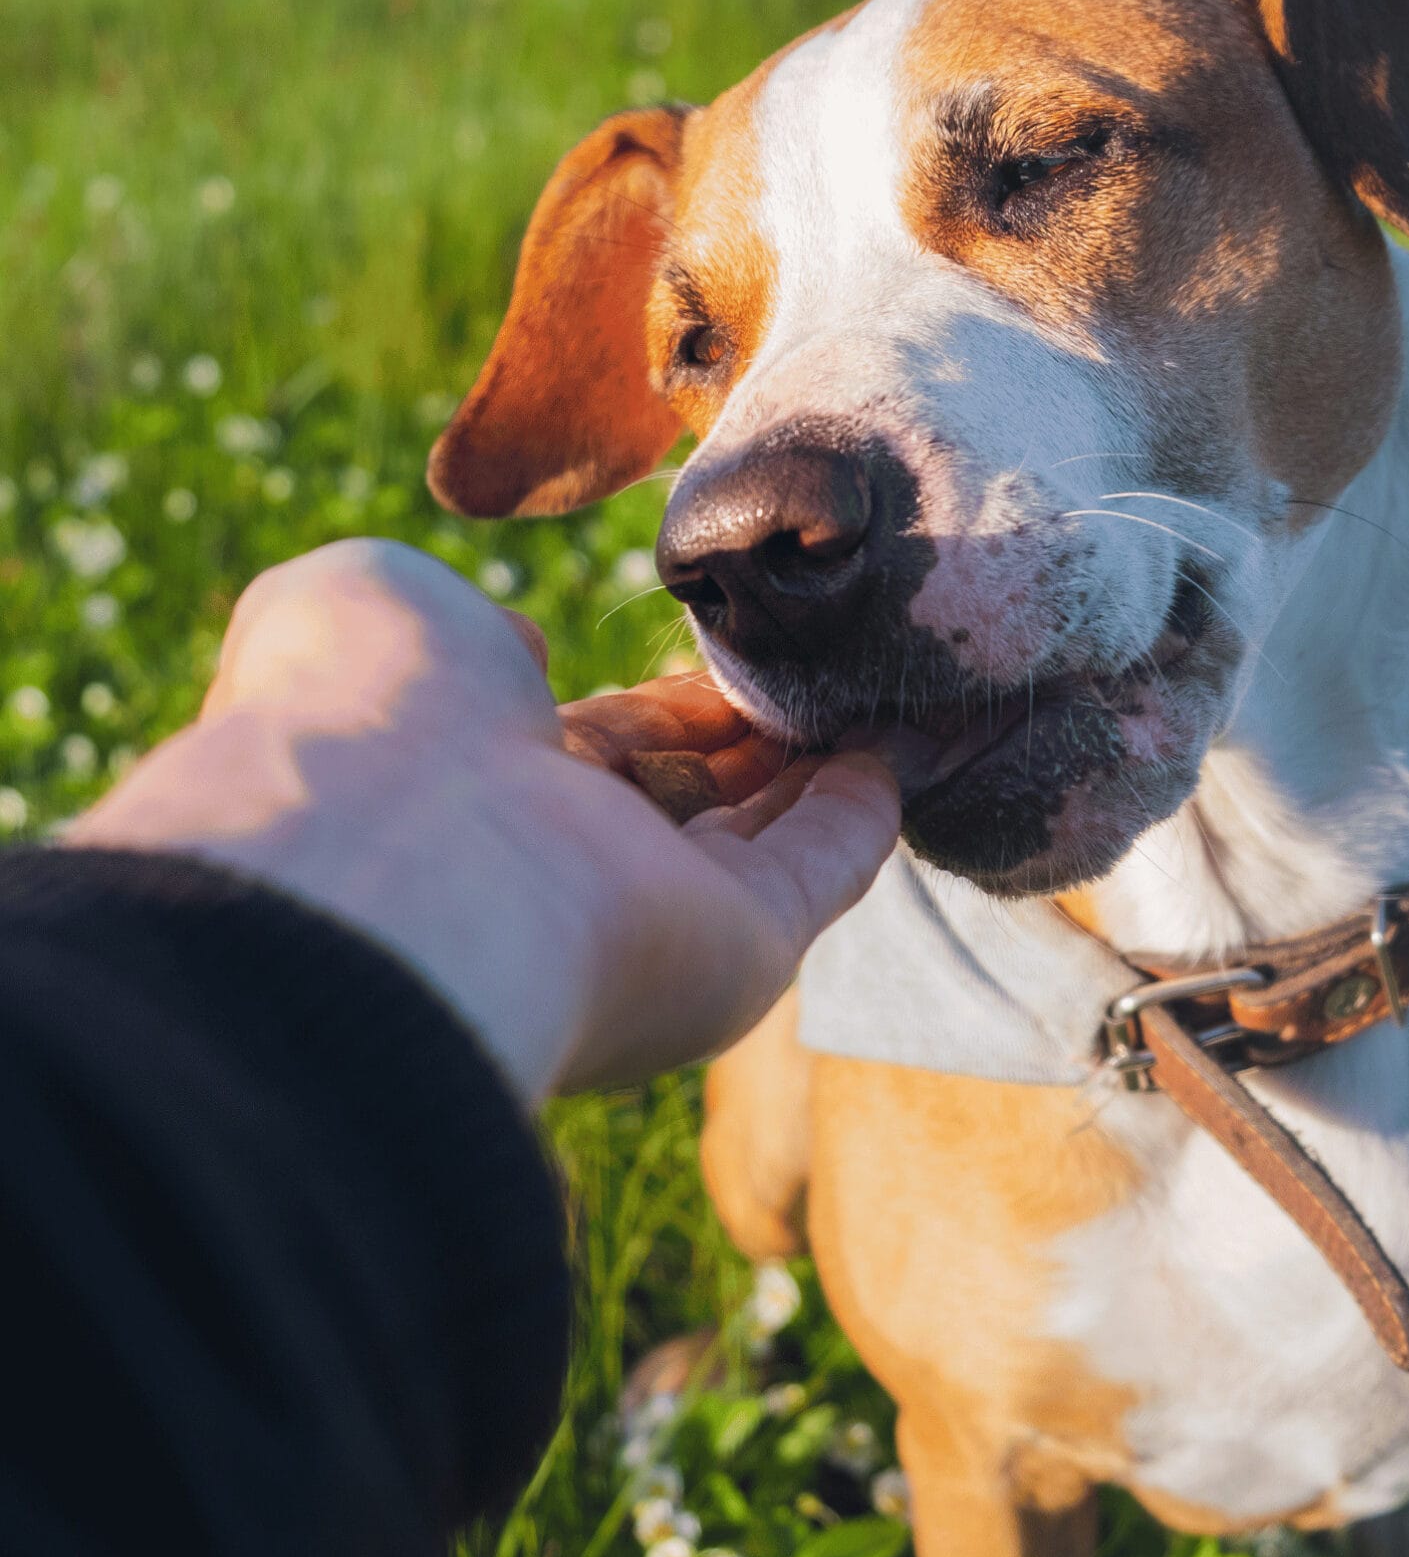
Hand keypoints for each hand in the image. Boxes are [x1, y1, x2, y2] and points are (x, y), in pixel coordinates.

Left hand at [66, 539, 900, 1099]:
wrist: (388, 860)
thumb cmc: (361, 717)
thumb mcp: (371, 605)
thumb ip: (451, 621)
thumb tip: (528, 656)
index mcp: (473, 791)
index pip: (595, 748)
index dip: (666, 702)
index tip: (731, 644)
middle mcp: (565, 866)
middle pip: (690, 794)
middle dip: (757, 734)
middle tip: (830, 667)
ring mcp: (654, 915)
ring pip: (762, 832)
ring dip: (825, 766)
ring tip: (893, 694)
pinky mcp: (741, 951)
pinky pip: (818, 869)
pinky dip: (863, 814)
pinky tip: (900, 755)